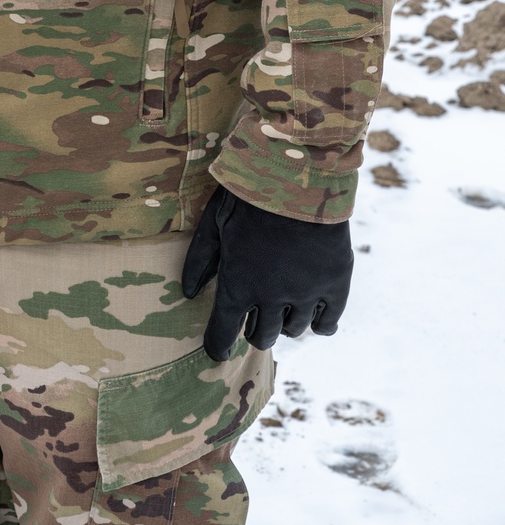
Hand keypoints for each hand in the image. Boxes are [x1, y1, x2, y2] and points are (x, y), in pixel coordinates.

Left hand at [182, 185, 353, 361]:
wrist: (297, 174)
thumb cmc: (249, 195)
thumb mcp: (215, 221)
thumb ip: (201, 260)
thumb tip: (189, 293)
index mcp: (237, 285)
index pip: (223, 334)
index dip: (218, 345)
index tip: (217, 349)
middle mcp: (270, 298)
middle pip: (261, 336)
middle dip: (253, 330)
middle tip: (253, 318)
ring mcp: (305, 293)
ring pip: (292, 330)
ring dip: (282, 323)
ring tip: (280, 307)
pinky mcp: (335, 284)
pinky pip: (327, 322)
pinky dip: (319, 324)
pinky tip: (313, 316)